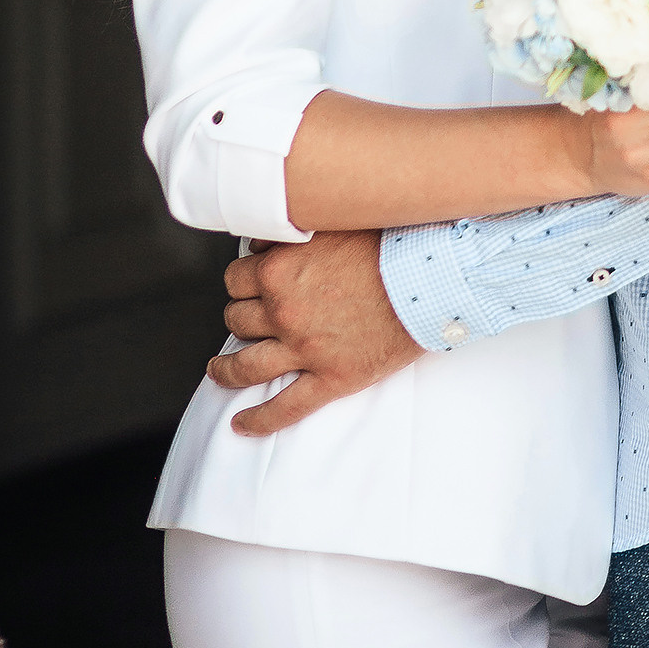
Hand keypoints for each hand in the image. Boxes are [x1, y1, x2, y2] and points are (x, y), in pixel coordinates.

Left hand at [209, 230, 421, 436]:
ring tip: (220, 370)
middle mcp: (284, 311)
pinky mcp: (330, 379)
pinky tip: (243, 424)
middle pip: (238, 319)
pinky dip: (259, 420)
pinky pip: (284, 408)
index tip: (249, 284)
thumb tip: (260, 244)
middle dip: (240, 318)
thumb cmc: (386, 244)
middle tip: (248, 319)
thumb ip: (290, 233)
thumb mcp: (331, 223)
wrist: (428, 277)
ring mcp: (305, 349)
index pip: (235, 278)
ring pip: (246, 366)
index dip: (241, 281)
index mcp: (280, 270)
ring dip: (226, 369)